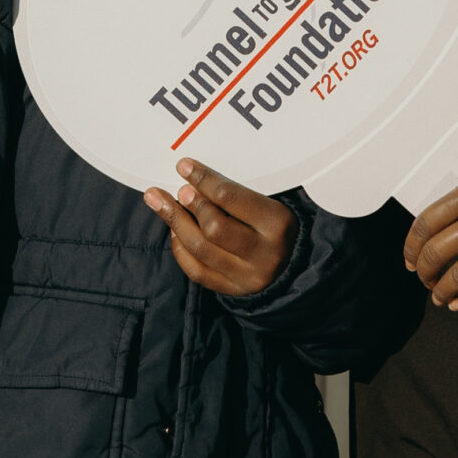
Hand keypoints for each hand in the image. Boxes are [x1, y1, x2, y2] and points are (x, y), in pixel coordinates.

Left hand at [143, 159, 297, 296]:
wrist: (298, 262)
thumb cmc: (279, 222)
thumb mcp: (271, 200)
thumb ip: (237, 192)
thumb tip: (191, 178)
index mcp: (277, 223)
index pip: (230, 197)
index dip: (202, 179)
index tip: (183, 166)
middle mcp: (264, 253)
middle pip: (213, 227)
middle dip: (190, 205)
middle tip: (177, 190)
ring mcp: (248, 276)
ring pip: (200, 250)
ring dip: (175, 223)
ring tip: (160, 202)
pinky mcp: (234, 291)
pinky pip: (197, 271)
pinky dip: (180, 249)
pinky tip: (174, 230)